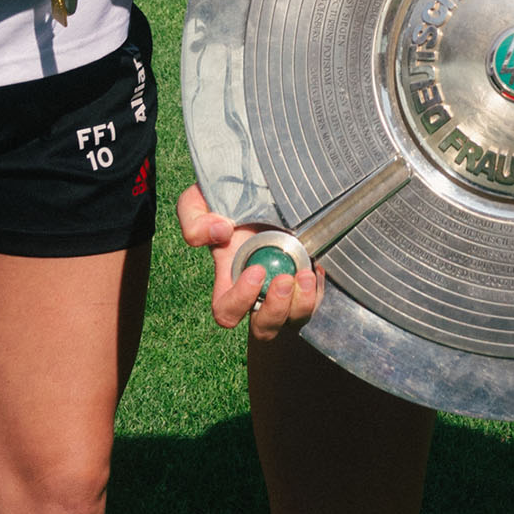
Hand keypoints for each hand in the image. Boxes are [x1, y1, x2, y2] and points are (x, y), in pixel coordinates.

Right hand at [176, 183, 323, 337]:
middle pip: (264, 329)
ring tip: (307, 276)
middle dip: (275, 310)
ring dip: (302, 305)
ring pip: (294, 321)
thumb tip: (221, 235)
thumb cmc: (230, 197)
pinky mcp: (307, 281)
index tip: (256, 269)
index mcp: (228, 280)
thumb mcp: (199, 201)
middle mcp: (257, 292)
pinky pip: (316, 302)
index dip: (240, 300)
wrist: (264, 184)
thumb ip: (194, 221)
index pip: (227, 313)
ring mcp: (284, 290)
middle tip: (284, 279)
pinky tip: (318, 267)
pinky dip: (319, 291)